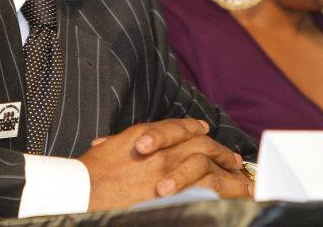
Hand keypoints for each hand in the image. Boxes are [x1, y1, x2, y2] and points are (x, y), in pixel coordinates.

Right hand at [77, 118, 251, 210]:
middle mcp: (163, 151)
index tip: (205, 130)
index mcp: (146, 136)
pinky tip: (231, 195)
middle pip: (201, 144)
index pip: (179, 127)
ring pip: (210, 166)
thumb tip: (122, 142)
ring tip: (241, 179)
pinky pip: (205, 190)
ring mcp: (170, 174)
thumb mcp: (108, 148)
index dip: (195, 128)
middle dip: (219, 150)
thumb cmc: (89, 174)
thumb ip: (124, 141)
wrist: (81, 193)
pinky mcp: (174, 195)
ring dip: (228, 171)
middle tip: (232, 158)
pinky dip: (221, 191)